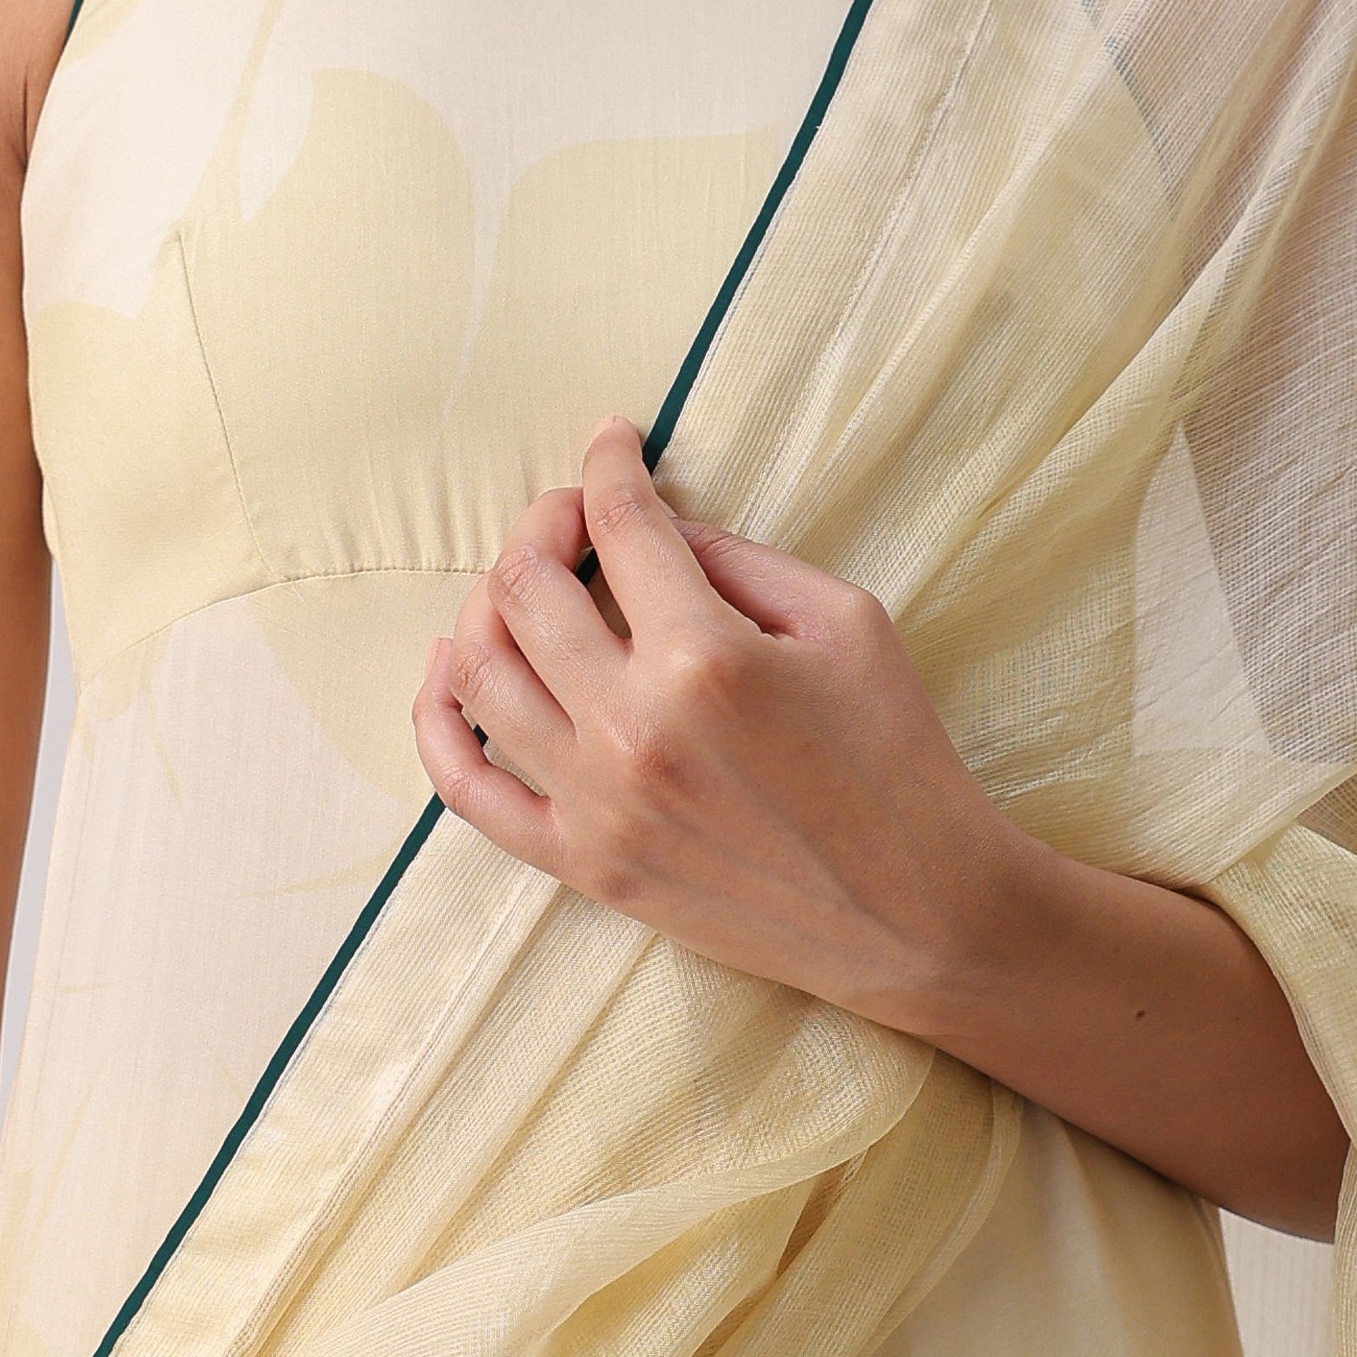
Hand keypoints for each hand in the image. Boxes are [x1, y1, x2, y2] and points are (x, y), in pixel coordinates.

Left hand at [410, 420, 1352, 1236]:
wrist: (919, 915)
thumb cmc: (898, 758)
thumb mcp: (847, 623)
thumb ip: (740, 561)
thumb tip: (656, 533)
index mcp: (705, 657)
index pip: (620, 524)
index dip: (609, 462)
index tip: (613, 442)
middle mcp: (631, 727)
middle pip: (525, 586)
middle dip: (543, 522)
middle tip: (575, 514)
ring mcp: (595, 803)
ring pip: (479, 671)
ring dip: (489, 601)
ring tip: (527, 582)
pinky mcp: (584, 864)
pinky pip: (465, 787)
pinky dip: (437, 715)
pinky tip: (452, 664)